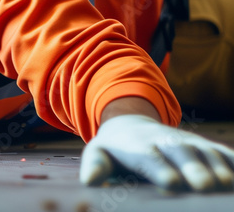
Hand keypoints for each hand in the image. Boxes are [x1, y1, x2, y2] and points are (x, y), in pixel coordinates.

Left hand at [80, 114, 233, 190]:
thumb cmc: (115, 149)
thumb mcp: (99, 153)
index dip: (160, 169)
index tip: (170, 182)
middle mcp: (168, 142)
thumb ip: (95, 166)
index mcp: (139, 147)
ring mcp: (190, 143)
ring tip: (226, 186)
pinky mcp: (207, 147)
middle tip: (205, 186)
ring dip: (219, 168)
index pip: (150, 158)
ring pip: (207, 154)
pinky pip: (224, 154)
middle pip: (183, 155)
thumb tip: (89, 180)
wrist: (131, 124)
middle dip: (195, 169)